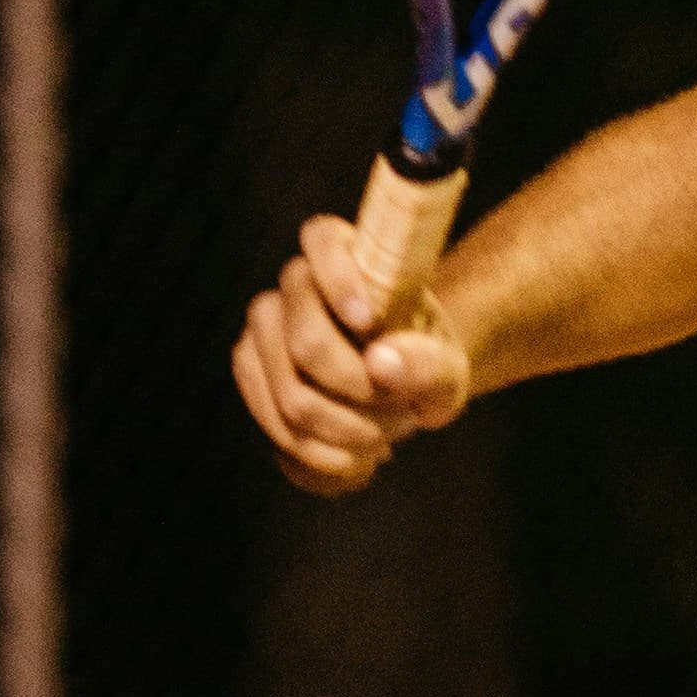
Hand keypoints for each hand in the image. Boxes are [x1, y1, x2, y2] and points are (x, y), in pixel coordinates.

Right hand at [230, 213, 472, 494]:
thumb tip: (380, 364)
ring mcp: (264, 326)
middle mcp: (295, 284)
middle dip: (360, 393)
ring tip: (385, 436)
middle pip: (307, 341)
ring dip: (346, 431)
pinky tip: (354, 457)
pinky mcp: (250, 368)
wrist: (398, 385)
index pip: (322, 238)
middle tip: (406, 414)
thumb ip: (427, 364)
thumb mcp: (446, 367)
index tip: (369, 321)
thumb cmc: (423, 363)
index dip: (338, 278)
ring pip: (290, 394)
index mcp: (346, 254)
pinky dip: (319, 452)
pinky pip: (274, 422)